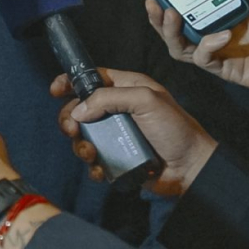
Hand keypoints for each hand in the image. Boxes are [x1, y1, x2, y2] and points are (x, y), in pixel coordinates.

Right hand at [51, 68, 216, 196]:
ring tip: (91, 153)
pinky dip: (92, 166)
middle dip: (68, 118)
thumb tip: (78, 111)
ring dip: (80, 145)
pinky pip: (93, 161)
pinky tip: (100, 169)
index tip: (56, 91)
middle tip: (71, 129)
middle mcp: (117, 110)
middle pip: (78, 109)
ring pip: (82, 136)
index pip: (90, 78)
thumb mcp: (146, 100)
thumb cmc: (176, 129)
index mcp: (125, 88)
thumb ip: (108, 98)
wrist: (193, 168)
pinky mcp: (116, 158)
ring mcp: (115, 135)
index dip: (70, 82)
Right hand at [145, 0, 248, 87]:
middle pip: (173, 32)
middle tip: (155, 4)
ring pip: (179, 49)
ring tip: (173, 16)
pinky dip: (208, 46)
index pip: (184, 12)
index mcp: (215, 19)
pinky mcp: (225, 70)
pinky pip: (205, 60)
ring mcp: (216, 55)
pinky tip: (221, 35)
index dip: (166, 2)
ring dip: (171, 32)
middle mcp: (210, 36)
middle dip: (158, 20)